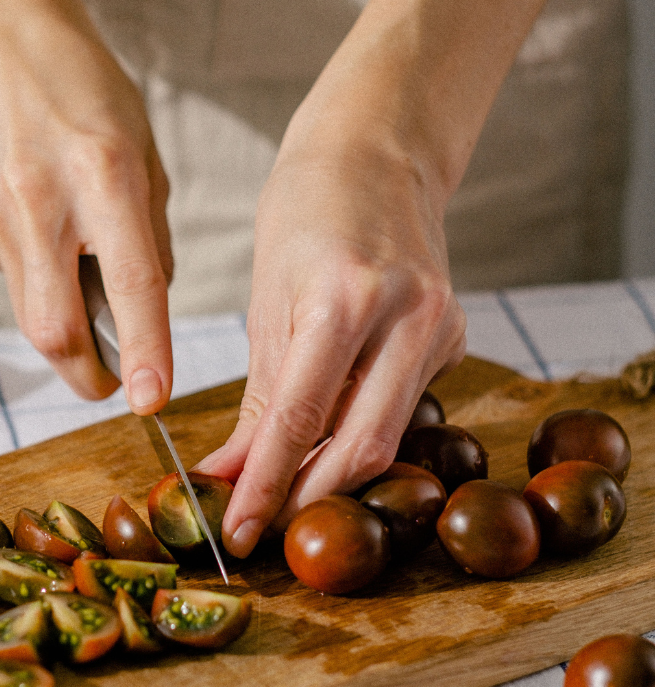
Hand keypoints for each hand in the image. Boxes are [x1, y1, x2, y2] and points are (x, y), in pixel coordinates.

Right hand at [0, 0, 173, 412]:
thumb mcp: (145, 156)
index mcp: (104, 174)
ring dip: (65, 334)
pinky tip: (44, 237)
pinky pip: (14, 282)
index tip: (152, 400)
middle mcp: (42, 200)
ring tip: (83, 293)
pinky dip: (40, 282)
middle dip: (87, 377)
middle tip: (113, 383)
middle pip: (56, 330)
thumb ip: (150, 238)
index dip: (145, 350)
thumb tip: (147, 315)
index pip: (131, 283)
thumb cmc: (89, 98)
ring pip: (30, 318)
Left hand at [196, 103, 466, 557]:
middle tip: (265, 532)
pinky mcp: (456, 335)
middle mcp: (405, 316)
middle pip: (362, 447)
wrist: (376, 153)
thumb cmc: (304, 215)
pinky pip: (404, 406)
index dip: (266, 487)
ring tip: (287, 498)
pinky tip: (329, 443)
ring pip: (390, 437)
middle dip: (310, 500)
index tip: (238, 533)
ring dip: (335, 477)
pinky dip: (361, 433)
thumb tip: (231, 477)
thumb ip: (258, 399)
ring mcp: (441, 326)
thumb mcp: (266, 303)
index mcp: (343, 299)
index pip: (299, 421)